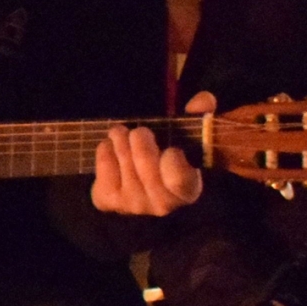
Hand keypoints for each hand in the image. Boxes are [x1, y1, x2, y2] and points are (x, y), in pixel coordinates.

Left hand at [92, 92, 211, 215]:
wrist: (141, 181)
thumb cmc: (170, 155)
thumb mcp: (189, 136)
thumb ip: (201, 116)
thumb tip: (203, 100)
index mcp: (188, 190)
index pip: (179, 179)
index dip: (173, 161)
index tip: (171, 148)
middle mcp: (162, 204)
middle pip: (145, 165)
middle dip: (140, 140)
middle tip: (139, 131)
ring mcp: (134, 205)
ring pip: (124, 163)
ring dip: (120, 141)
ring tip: (120, 132)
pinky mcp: (110, 201)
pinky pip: (103, 169)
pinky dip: (104, 153)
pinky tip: (109, 146)